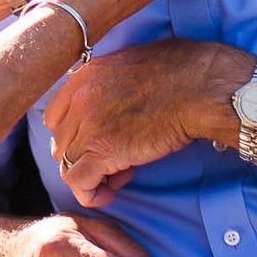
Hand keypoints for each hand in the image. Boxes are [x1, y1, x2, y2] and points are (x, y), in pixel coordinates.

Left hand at [42, 39, 246, 204]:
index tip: (99, 141)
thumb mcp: (131, 63)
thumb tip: (113, 100)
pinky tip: (110, 193)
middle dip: (85, 155)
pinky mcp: (102, 151)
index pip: (56, 116)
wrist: (200, 86)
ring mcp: (88, 124)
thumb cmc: (182, 72)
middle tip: (116, 160)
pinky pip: (78, 183)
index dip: (75, 134)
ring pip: (67, 164)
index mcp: (84, 75)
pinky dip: (90, 193)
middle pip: (62, 142)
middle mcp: (79, 98)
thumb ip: (110, 82)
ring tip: (121, 175)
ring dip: (92, 174)